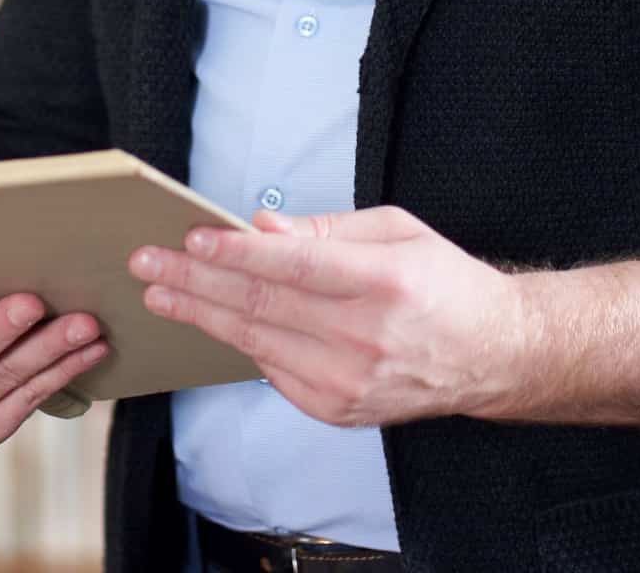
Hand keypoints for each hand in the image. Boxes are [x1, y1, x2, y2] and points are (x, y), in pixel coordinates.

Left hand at [129, 206, 522, 428]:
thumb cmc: (443, 283)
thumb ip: (326, 230)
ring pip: (256, 342)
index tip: (189, 238)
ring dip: (201, 315)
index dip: (233, 253)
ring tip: (160, 292)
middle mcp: (364, 337)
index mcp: (384, 282)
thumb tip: (261, 230)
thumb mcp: (397, 231)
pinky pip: (272, 371)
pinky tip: (212, 321)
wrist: (492, 355)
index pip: (291, 267)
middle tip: (147, 263)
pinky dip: (241, 343)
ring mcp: (349, 381)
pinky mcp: (338, 409)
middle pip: (261, 305)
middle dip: (195, 281)